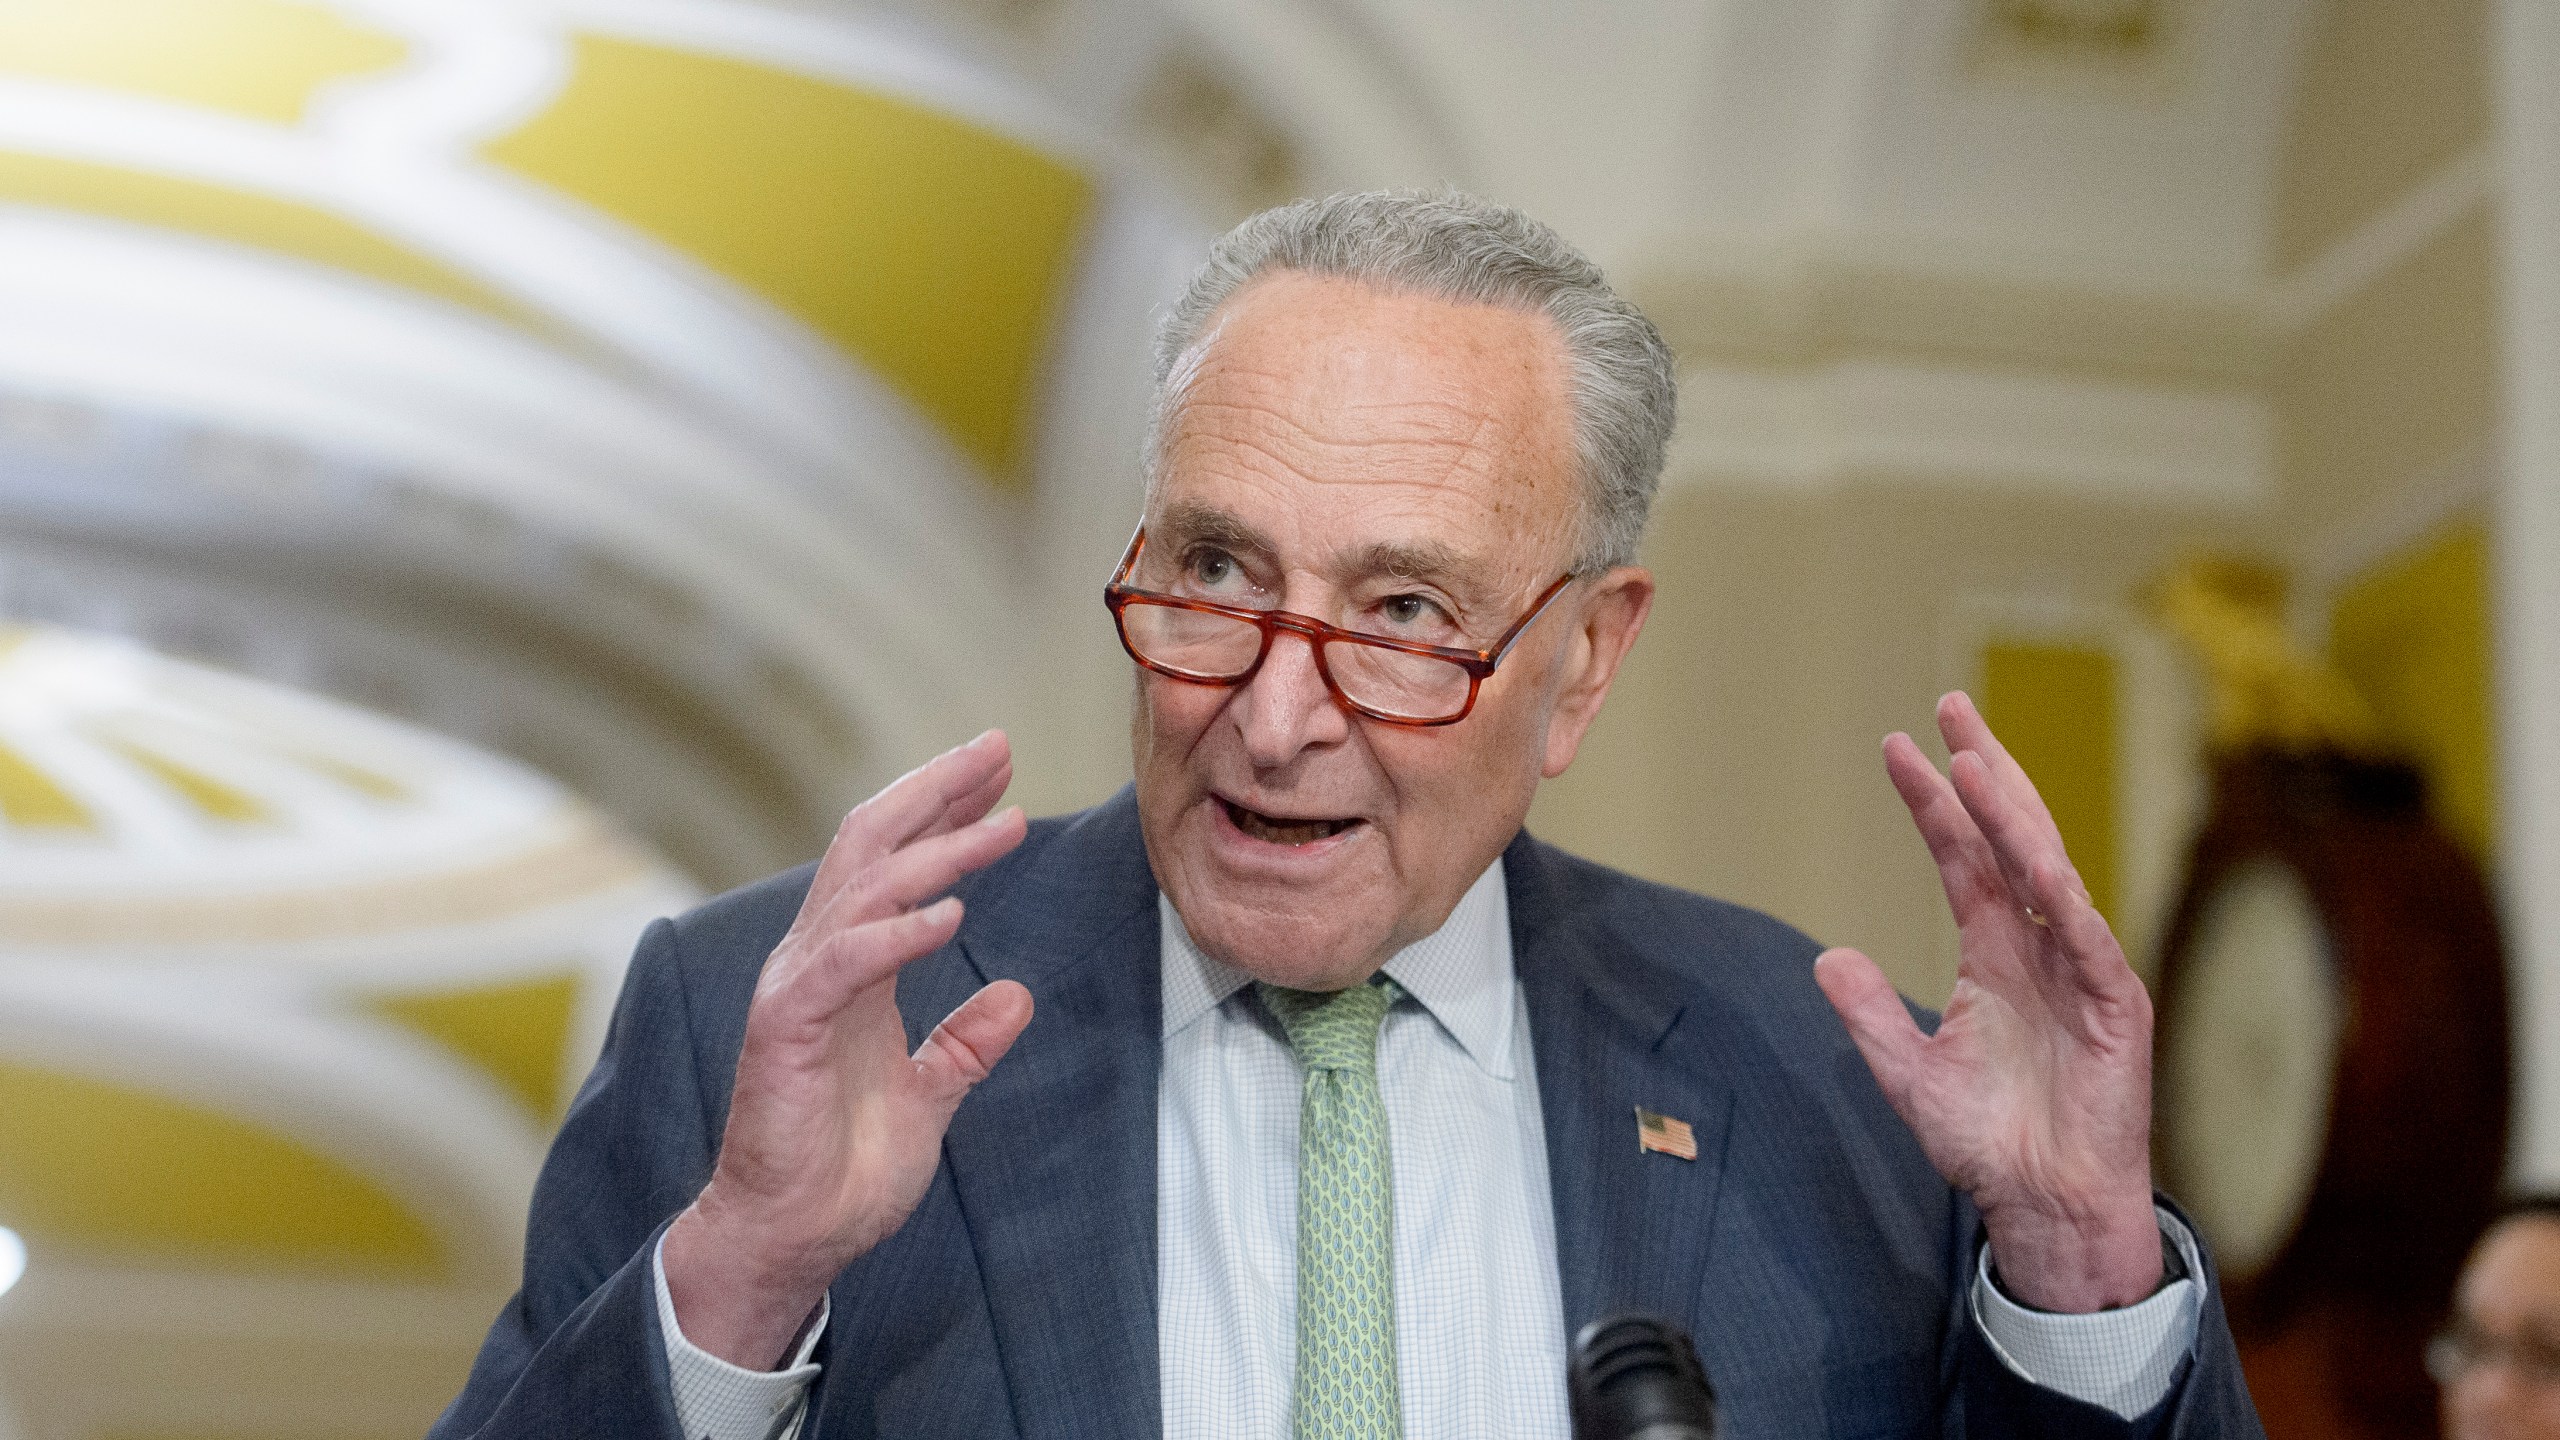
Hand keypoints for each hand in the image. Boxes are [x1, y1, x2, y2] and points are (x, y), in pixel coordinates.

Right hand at [662, 731, 1033, 1366]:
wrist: (789, 1237)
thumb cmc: (844, 1171)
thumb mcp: (931, 1096)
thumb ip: (966, 1044)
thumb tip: (1017, 995)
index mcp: (851, 967)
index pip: (895, 862)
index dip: (946, 812)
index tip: (1002, 775)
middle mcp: (819, 960)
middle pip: (872, 843)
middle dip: (936, 791)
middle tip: (997, 748)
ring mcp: (798, 988)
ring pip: (863, 888)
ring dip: (938, 850)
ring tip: (1004, 824)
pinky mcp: (786, 1029)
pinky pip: (845, 963)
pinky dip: (898, 932)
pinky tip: (951, 914)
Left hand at [1812, 692, 2161, 1311]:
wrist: (2044, 1205)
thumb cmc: (1989, 1142)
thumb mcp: (1907, 1072)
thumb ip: (1868, 1014)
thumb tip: (1826, 958)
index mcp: (1995, 953)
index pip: (1961, 856)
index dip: (1931, 802)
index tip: (1897, 747)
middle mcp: (2040, 947)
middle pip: (2010, 838)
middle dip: (1984, 772)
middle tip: (1951, 705)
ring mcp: (2081, 970)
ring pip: (2049, 872)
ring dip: (2014, 816)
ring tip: (1977, 761)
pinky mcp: (2114, 1007)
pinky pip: (2088, 942)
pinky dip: (2065, 900)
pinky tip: (2036, 860)